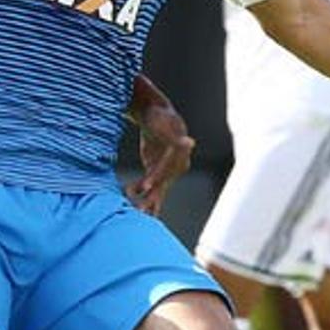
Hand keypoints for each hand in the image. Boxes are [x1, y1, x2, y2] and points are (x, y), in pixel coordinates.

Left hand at [127, 93, 194, 216]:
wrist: (156, 115)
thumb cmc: (160, 117)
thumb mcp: (165, 123)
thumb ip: (176, 136)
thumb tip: (190, 142)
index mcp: (179, 153)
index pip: (168, 168)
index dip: (156, 177)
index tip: (146, 187)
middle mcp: (177, 165)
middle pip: (164, 182)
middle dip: (152, 196)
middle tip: (141, 210)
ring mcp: (168, 170)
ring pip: (159, 188)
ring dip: (149, 201)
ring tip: (138, 214)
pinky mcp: (158, 171)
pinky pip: (153, 186)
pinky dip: (145, 195)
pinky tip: (138, 209)